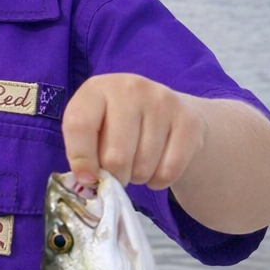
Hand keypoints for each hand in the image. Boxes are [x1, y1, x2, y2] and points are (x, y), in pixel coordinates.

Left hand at [61, 74, 206, 188]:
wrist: (164, 109)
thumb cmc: (115, 124)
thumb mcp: (91, 129)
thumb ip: (82, 152)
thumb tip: (88, 180)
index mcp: (97, 89)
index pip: (80, 125)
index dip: (80, 159)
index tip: (88, 179)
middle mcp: (131, 88)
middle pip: (116, 156)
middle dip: (115, 176)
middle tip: (117, 172)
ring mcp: (163, 102)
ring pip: (143, 167)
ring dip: (137, 178)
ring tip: (137, 163)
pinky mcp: (189, 120)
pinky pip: (169, 171)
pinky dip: (159, 181)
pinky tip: (156, 166)